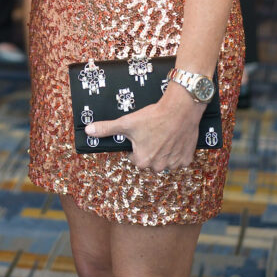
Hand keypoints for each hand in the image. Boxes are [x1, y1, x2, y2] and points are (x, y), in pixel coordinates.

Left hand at [85, 89, 204, 173]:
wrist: (180, 109)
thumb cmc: (152, 117)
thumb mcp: (126, 122)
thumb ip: (107, 129)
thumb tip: (89, 131)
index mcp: (142, 161)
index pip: (134, 158)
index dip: (136, 145)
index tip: (140, 135)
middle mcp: (158, 167)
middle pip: (151, 161)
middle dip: (151, 149)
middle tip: (153, 133)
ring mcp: (174, 164)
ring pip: (166, 161)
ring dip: (164, 151)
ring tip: (164, 134)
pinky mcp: (187, 159)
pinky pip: (180, 158)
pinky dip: (177, 151)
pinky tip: (175, 138)